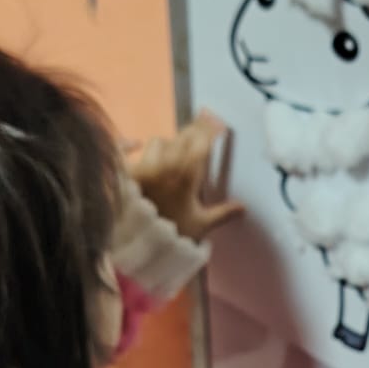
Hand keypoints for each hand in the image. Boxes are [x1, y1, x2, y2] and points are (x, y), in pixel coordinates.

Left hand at [120, 110, 243, 241]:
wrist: (138, 245)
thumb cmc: (173, 235)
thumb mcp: (201, 225)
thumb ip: (223, 213)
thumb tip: (243, 207)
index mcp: (188, 176)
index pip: (202, 144)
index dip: (210, 130)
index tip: (216, 122)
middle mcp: (167, 165)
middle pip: (182, 137)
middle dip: (193, 130)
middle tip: (200, 124)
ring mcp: (144, 167)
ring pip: (158, 142)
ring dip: (168, 143)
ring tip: (172, 148)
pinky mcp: (126, 173)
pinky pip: (125, 151)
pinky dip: (129, 145)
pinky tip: (134, 143)